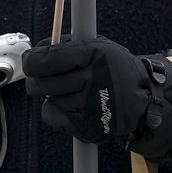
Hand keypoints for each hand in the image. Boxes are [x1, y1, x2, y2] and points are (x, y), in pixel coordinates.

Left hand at [21, 37, 171, 150]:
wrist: (141, 100)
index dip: (31, 60)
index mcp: (97, 54)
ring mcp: (92, 105)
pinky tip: (71, 106)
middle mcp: (96, 79)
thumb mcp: (100, 46)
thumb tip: (34, 52)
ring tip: (73, 91)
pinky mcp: (88, 126)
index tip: (30, 61)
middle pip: (42, 83)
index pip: (47, 59)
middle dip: (37, 81)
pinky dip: (55, 111)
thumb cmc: (114, 70)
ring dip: (53, 95)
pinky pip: (52, 117)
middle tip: (42, 78)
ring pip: (49, 100)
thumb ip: (68, 46)